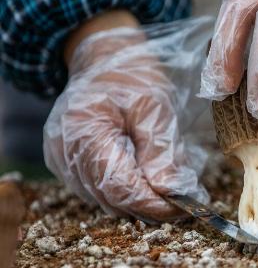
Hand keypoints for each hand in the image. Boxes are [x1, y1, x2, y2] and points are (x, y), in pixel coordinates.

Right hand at [44, 14, 210, 221]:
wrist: (101, 59)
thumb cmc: (130, 76)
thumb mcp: (154, 106)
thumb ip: (160, 151)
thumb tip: (171, 192)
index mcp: (84, 130)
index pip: (119, 185)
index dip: (153, 203)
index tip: (185, 208)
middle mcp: (65, 151)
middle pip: (111, 198)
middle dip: (150, 205)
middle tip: (185, 204)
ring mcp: (62, 160)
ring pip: (105, 200)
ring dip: (139, 202)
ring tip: (172, 195)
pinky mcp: (67, 164)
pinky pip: (99, 191)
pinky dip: (126, 192)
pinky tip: (148, 182)